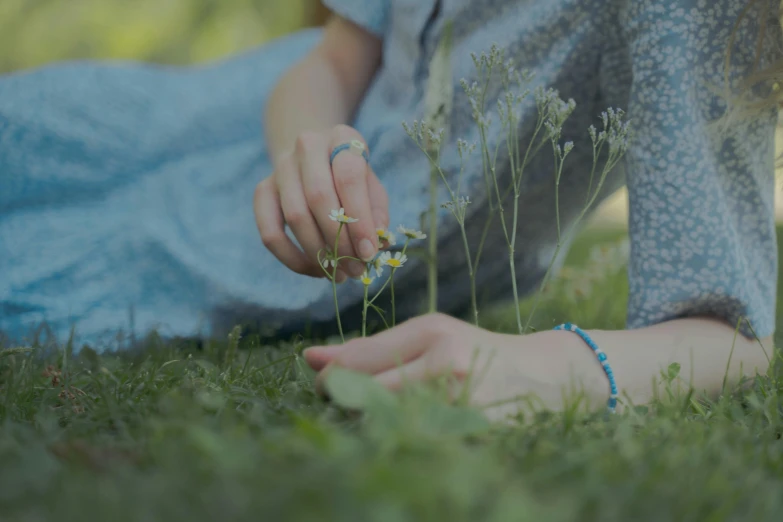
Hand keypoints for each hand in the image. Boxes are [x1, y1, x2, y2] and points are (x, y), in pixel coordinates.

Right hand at [254, 125, 388, 280]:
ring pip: (295, 216)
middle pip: (318, 196)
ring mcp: (280, 167)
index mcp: (341, 138)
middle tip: (355, 269)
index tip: (369, 252)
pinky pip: (270, 232)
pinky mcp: (262, 191)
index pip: (349, 176)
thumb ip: (377, 212)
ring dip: (319, 253)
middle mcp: (307, 145)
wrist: (314, 158)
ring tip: (339, 274)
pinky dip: (292, 258)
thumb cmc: (350, 177)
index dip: (360, 218)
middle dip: (339, 240)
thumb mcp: (372, 186)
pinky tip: (315, 270)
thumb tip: (377, 242)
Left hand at [303, 314, 604, 420]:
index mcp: (434, 335)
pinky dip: (402, 437)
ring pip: (387, 424)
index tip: (325, 384)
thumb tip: (310, 358)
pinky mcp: (471, 439)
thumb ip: (370, 348)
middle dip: (345, 401)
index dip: (331, 379)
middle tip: (345, 400)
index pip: (360, 363)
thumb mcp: (426, 335)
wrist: (542, 377)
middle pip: (368, 397)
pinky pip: (414, 443)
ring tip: (380, 410)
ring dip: (372, 420)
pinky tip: (408, 428)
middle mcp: (448, 369)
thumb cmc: (473, 350)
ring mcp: (462, 408)